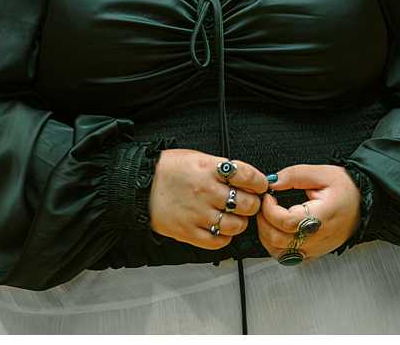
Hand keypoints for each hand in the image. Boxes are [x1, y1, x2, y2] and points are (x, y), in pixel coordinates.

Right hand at [149, 152, 269, 249]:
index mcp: (210, 169)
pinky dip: (225, 237)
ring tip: (234, 216)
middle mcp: (206, 192)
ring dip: (240, 222)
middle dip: (252, 204)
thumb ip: (223, 168)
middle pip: (247, 204)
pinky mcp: (187, 232)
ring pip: (236, 225)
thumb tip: (248, 178)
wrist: (139, 186)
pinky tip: (221, 229)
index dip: (260, 183)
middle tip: (247, 202)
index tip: (261, 186)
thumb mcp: (199, 158)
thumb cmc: (168, 169)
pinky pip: (217, 241)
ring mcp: (197, 214)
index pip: (249, 177)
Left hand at [257, 164, 360, 263]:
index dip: (270, 210)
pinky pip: (286, 258)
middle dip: (263, 222)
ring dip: (266, 236)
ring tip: (268, 218)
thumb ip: (296, 175)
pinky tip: (276, 231)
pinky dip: (275, 246)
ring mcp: (315, 249)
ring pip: (279, 253)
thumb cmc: (348, 190)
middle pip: (278, 240)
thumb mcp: (324, 174)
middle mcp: (318, 237)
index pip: (287, 222)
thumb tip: (273, 181)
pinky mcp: (313, 254)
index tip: (268, 196)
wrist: (366, 205)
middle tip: (263, 206)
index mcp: (322, 216)